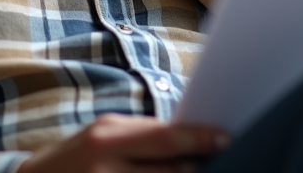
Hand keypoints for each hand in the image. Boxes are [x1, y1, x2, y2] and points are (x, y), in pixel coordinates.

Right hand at [17, 114, 228, 172]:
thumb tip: (190, 139)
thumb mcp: (103, 134)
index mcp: (106, 139)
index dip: (199, 139)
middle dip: (199, 169)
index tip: (226, 139)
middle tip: (226, 162)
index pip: (164, 139)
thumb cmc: (75, 156)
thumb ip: (142, 136)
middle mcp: (105, 170)